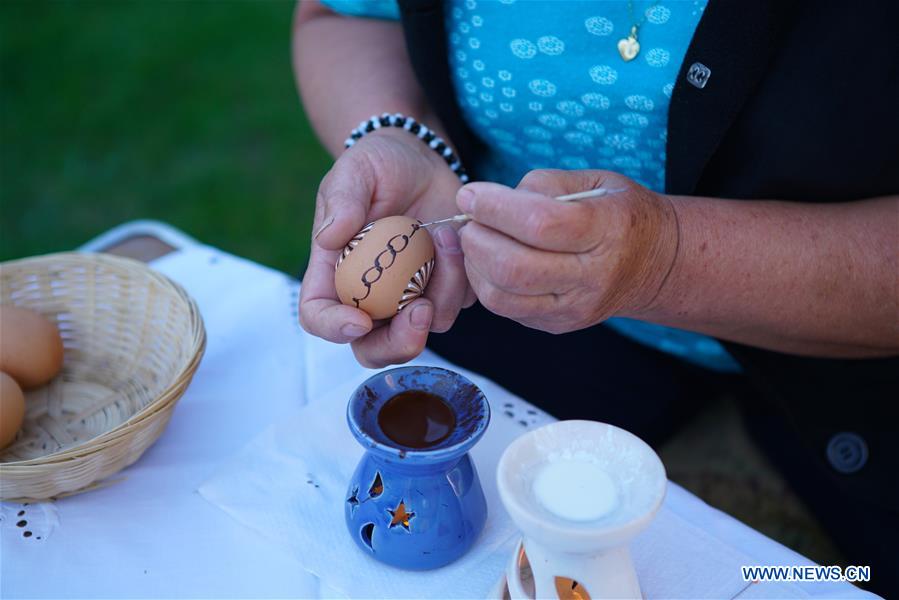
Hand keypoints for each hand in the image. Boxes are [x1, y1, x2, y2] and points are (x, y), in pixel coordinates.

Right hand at [299, 128, 474, 367]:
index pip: (319, 316)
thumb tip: (330, 238)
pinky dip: (460, 279)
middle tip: (419, 313)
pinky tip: (456, 237)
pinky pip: (458, 303)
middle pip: (374, 347)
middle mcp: (371, 295)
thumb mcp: (356, 169)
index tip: (358, 320)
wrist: (422, 159)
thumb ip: (342, 200)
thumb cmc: (379, 164)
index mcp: (335, 273)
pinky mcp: (446, 287)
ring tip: (444, 240)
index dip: (333, 328)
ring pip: (425, 328)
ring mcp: (410, 295)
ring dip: (440, 295)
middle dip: (398, 344)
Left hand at [456, 169, 678, 333]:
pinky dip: (485, 283)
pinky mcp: (556, 324)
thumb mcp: (594, 182)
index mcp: (606, 230)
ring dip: (473, 265)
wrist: (655, 264)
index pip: (539, 223)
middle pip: (514, 267)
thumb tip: (488, 201)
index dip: (495, 207)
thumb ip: (543, 185)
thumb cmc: (618, 213)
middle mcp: (591, 276)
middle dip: (476, 240)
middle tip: (470, 220)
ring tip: (475, 241)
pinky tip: (488, 262)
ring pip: (501, 297)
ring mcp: (573, 307)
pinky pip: (505, 309)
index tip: (469, 194)